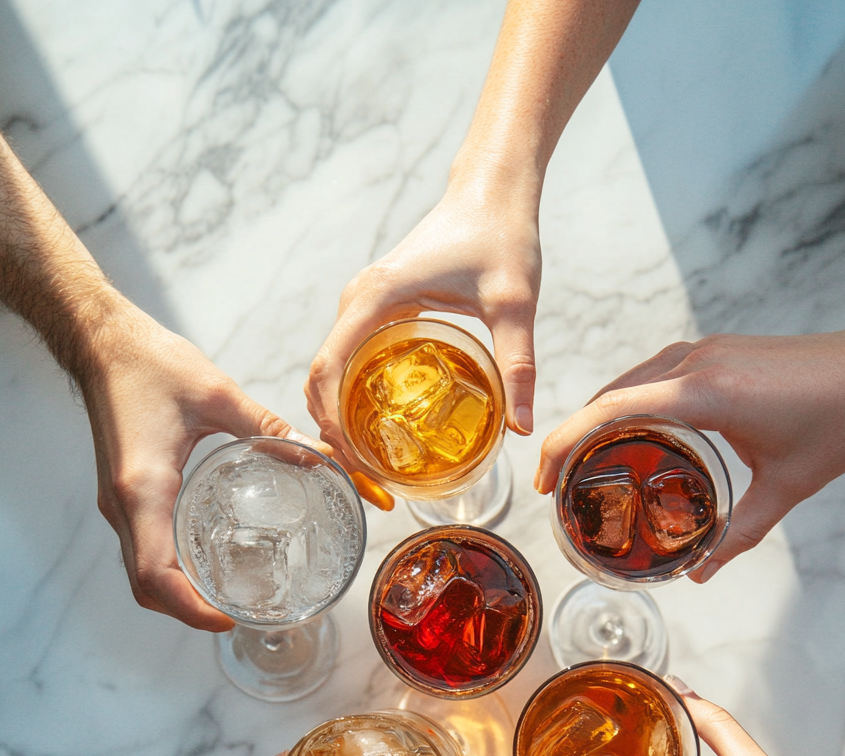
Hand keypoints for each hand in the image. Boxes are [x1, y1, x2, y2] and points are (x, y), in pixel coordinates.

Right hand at [80, 302, 319, 630]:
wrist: (102, 343)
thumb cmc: (149, 364)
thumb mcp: (217, 394)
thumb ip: (269, 428)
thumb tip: (320, 456)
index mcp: (142, 487)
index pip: (155, 574)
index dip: (189, 608)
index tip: (227, 619)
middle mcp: (123, 505)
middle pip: (147, 587)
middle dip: (189, 612)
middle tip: (238, 616)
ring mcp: (118, 504)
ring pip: (141, 572)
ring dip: (178, 596)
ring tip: (227, 599)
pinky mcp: (123, 496)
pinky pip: (143, 549)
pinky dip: (171, 570)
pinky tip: (208, 563)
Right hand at [305, 186, 540, 455]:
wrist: (492, 190)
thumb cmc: (500, 235)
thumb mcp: (514, 303)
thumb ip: (518, 365)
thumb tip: (523, 427)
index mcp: (376, 298)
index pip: (328, 369)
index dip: (331, 422)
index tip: (356, 461)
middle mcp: (358, 300)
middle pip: (320, 377)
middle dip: (333, 431)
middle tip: (367, 477)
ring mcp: (362, 303)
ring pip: (330, 369)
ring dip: (339, 416)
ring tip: (372, 462)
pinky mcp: (375, 306)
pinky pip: (348, 358)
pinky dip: (352, 395)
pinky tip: (381, 426)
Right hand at [535, 311, 844, 579]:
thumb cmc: (842, 417)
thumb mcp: (787, 487)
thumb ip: (739, 533)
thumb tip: (700, 571)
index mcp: (705, 394)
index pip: (610, 410)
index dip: (565, 442)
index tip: (544, 477)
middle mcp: (696, 362)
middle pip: (608, 394)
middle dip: (572, 435)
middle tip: (556, 482)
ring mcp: (706, 350)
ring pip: (629, 379)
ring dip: (599, 416)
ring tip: (585, 460)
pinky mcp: (719, 349)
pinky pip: (654, 372)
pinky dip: (630, 401)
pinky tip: (632, 432)